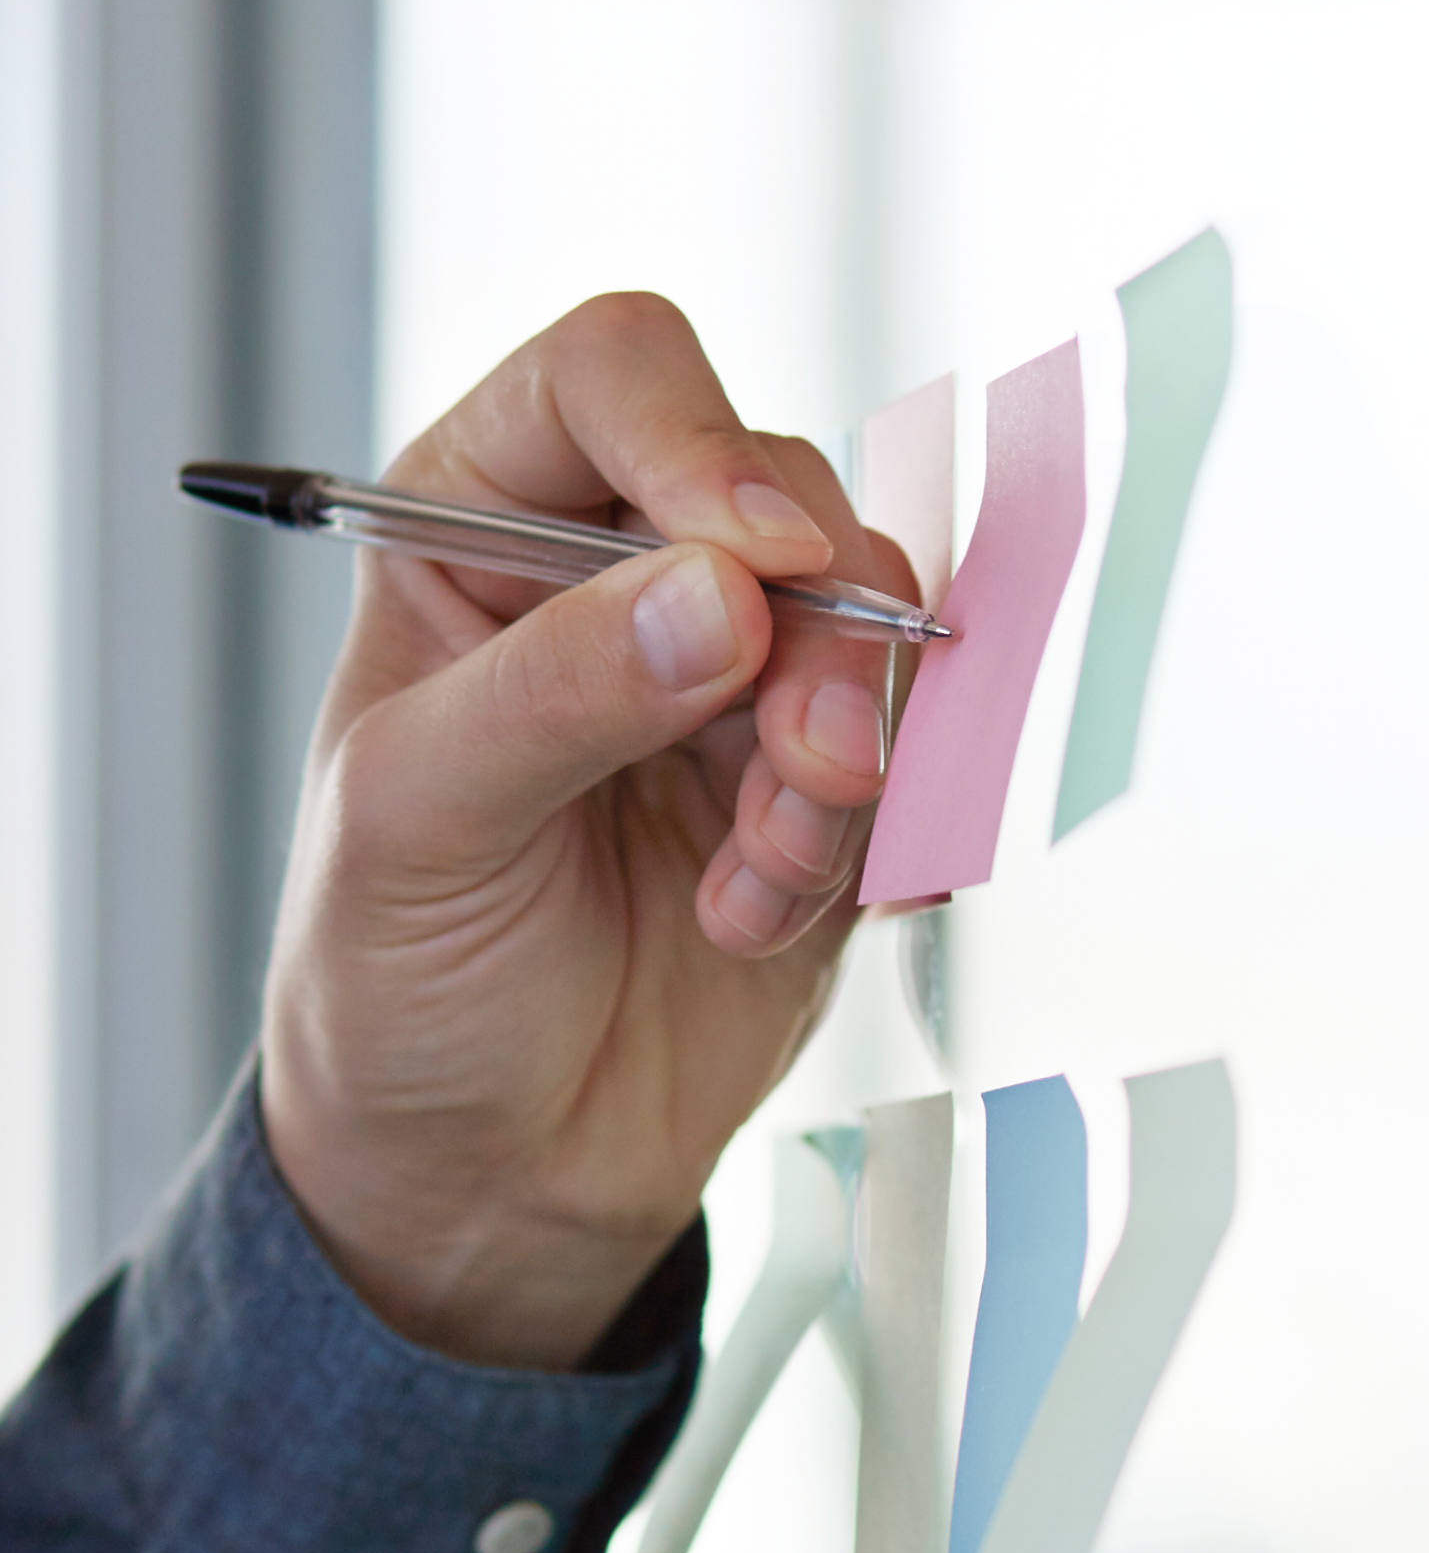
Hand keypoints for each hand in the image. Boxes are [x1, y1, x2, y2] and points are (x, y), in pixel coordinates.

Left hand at [260, 294, 916, 1369]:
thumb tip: (728, 593)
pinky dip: (858, 845)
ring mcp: (730, 689)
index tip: (753, 565)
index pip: (612, 382)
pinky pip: (906, 761)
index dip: (695, 441)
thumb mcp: (420, 821)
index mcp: (478, 532)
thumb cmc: (399, 981)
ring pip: (869, 626)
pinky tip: (750, 920)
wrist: (488, 1170)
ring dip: (840, 756)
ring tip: (756, 875)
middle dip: (814, 634)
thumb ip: (561, 691)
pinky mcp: (812, 795)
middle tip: (795, 760)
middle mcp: (619, 584)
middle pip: (781, 497)